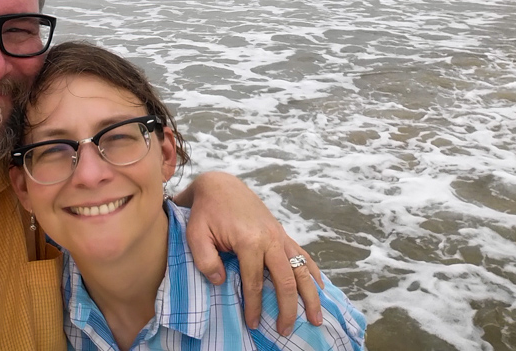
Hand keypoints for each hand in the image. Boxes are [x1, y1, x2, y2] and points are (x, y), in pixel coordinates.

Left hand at [174, 171, 323, 333]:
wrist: (221, 185)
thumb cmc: (206, 212)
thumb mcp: (195, 234)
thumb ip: (206, 260)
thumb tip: (221, 282)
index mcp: (249, 241)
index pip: (254, 282)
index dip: (254, 306)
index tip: (252, 324)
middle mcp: (270, 239)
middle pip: (286, 279)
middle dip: (288, 308)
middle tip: (285, 330)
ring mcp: (279, 235)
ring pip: (301, 269)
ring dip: (311, 294)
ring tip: (316, 317)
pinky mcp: (282, 233)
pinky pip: (303, 255)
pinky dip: (313, 272)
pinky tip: (320, 287)